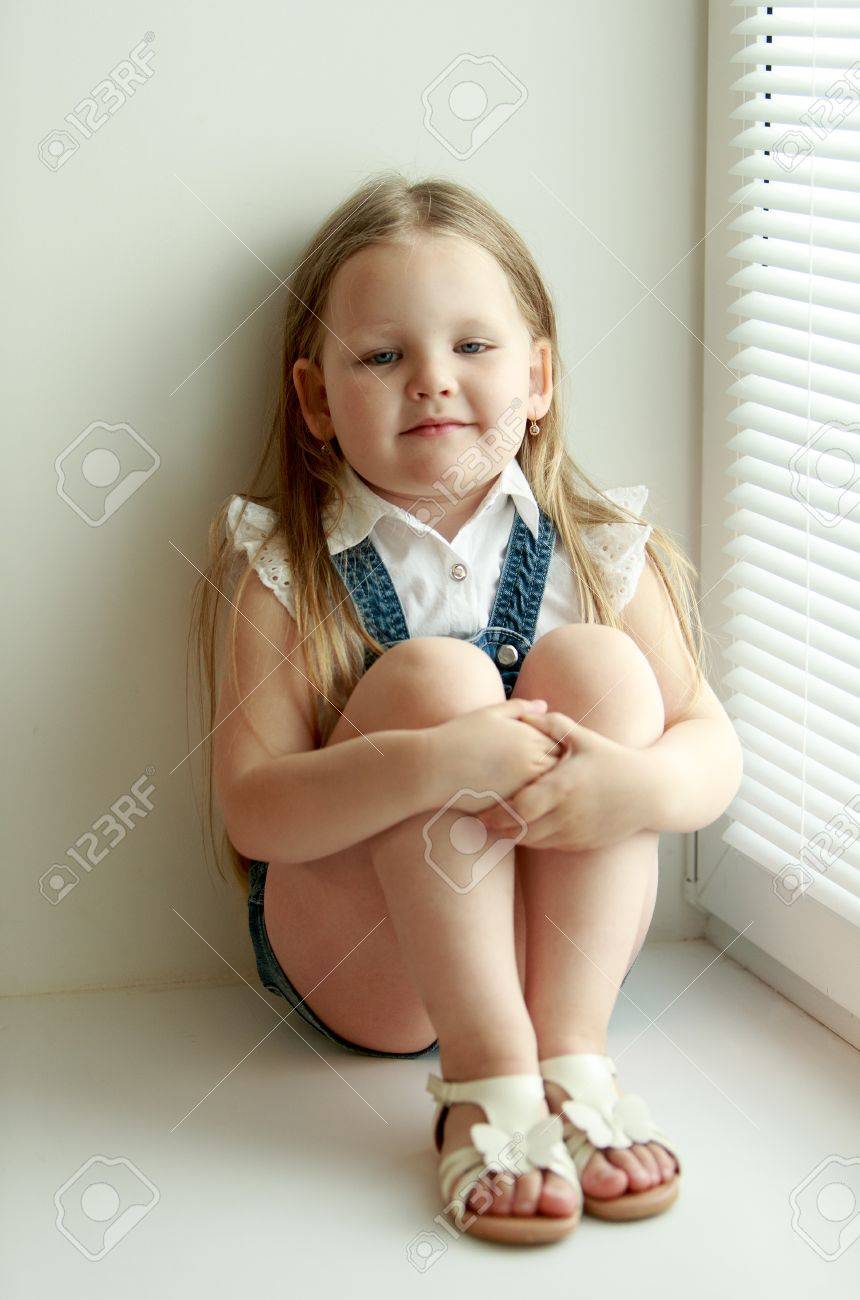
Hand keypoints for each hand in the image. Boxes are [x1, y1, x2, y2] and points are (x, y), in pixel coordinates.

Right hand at [428, 697, 567, 812]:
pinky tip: (527, 806)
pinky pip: (535, 810)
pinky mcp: (512, 808)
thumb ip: (520, 708)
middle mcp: (532, 762)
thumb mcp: (490, 713)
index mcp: (530, 737)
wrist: (432, 767)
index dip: (558, 751)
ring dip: (549, 792)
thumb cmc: (458, 737)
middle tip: (555, 778)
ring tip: (543, 794)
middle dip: (559, 773)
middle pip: (561, 770)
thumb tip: (545, 705)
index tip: (550, 756)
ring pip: (551, 792)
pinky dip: (535, 808)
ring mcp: (523, 787)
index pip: (561, 746)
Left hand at [476, 709, 652, 851]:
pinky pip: (549, 846)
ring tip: (492, 827)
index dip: (495, 813)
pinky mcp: (582, 844)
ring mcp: (575, 832)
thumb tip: (523, 712)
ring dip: (512, 836)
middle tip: (476, 823)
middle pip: (520, 831)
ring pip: (533, 842)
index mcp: (563, 787)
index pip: (519, 808)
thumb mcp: (585, 738)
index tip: (477, 810)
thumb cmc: (615, 761)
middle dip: (497, 829)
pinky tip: (520, 830)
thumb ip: (552, 725)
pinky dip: (532, 840)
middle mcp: (567, 814)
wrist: (651, 792)